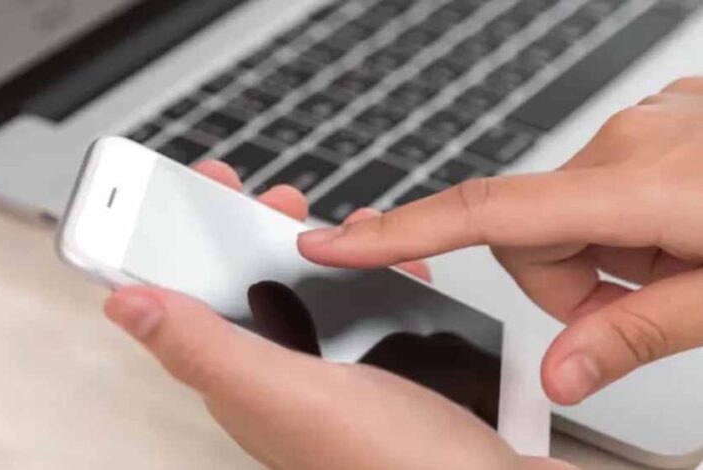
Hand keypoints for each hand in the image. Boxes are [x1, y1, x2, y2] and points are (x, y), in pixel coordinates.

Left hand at [103, 160, 570, 469]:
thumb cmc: (394, 465)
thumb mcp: (289, 395)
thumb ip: (208, 349)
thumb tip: (125, 303)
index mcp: (244, 384)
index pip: (189, 306)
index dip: (179, 246)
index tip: (186, 192)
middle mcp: (281, 379)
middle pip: (247, 291)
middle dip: (251, 232)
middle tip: (270, 196)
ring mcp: (331, 374)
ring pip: (305, 295)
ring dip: (313, 248)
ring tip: (332, 220)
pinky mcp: (377, 370)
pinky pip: (359, 308)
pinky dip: (369, 274)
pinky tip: (389, 262)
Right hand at [298, 77, 702, 405]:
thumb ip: (637, 333)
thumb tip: (560, 374)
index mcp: (640, 184)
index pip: (486, 213)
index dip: (401, 232)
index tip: (335, 242)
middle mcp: (624, 144)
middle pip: (530, 234)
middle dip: (573, 285)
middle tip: (646, 305)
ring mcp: (641, 131)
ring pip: (567, 218)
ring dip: (607, 260)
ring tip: (679, 268)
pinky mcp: (653, 131)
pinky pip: (602, 193)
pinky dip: (627, 230)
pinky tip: (682, 235)